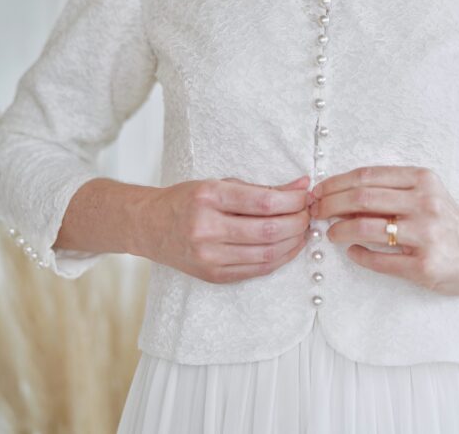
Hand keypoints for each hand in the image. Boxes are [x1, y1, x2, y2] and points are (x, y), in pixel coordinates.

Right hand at [135, 174, 311, 284]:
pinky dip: (280, 259)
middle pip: (269, 231)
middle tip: (309, 213)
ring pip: (266, 254)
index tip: (306, 195)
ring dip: (294, 242)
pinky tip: (289, 247)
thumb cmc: (187, 200)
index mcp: (208, 197)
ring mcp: (208, 256)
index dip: (293, 200)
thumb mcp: (220, 184)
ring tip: (303, 230)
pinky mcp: (213, 275)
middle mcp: (206, 228)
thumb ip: (261, 188)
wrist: (149, 226)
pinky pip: (256, 270)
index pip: (264, 202)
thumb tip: (302, 185)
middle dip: (298, 222)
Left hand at [309, 166, 458, 295]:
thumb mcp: (427, 193)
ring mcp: (425, 236)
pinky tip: (352, 252)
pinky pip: (379, 260)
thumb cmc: (450, 221)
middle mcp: (425, 204)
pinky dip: (358, 255)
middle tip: (316, 212)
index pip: (367, 176)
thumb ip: (392, 190)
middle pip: (361, 198)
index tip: (318, 191)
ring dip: (339, 230)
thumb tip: (342, 194)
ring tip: (331, 233)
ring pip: (365, 228)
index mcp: (423, 180)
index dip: (335, 183)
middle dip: (329, 204)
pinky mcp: (424, 266)